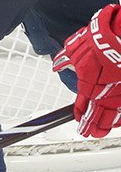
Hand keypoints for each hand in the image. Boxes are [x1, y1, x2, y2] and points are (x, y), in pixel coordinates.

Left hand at [52, 5, 120, 137]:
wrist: (116, 38)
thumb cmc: (98, 43)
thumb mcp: (75, 50)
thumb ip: (66, 61)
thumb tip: (57, 66)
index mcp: (86, 86)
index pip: (80, 106)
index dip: (78, 115)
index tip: (77, 121)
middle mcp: (103, 93)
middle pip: (96, 116)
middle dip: (91, 126)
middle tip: (87, 133)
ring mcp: (118, 94)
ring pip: (112, 116)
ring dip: (105, 126)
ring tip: (100, 133)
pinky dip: (119, 118)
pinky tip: (116, 122)